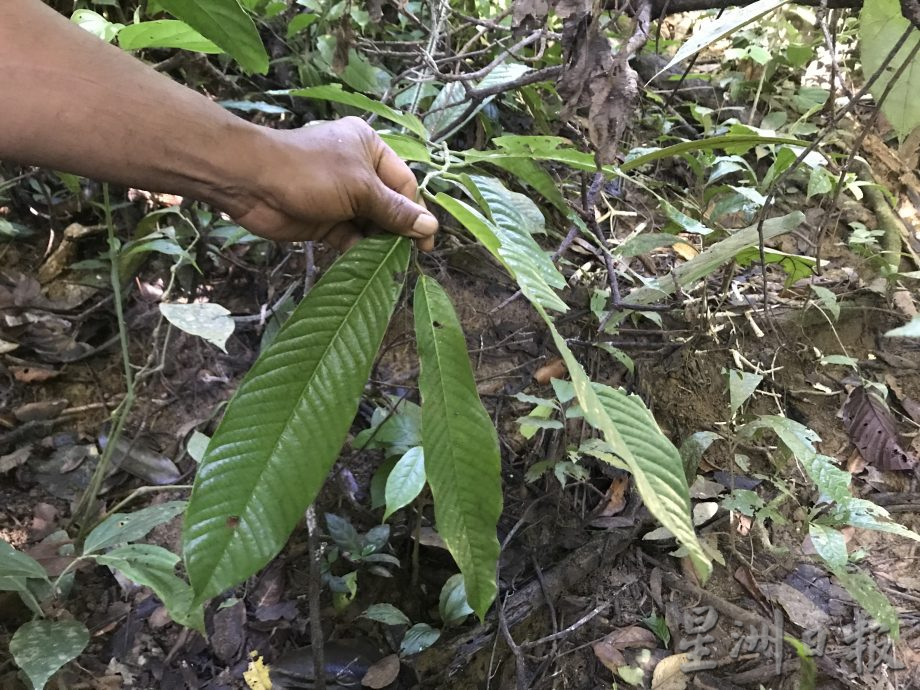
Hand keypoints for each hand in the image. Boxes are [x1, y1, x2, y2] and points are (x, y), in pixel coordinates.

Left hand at [226, 117, 437, 250]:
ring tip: (392, 265)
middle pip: (390, 205)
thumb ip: (395, 211)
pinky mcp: (325, 221)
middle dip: (398, 230)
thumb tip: (430, 227)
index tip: (426, 241)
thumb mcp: (361, 189)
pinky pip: (351, 237)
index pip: (405, 183)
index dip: (417, 212)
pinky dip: (359, 251)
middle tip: (410, 257)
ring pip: (371, 224)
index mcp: (370, 149)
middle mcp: (358, 171)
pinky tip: (369, 267)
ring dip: (380, 243)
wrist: (252, 183)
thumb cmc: (310, 173)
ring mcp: (341, 198)